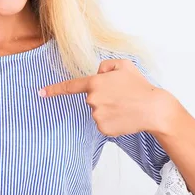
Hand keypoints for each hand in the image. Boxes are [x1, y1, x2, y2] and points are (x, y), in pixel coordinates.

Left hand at [38, 59, 173, 136]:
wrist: (154, 109)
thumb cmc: (139, 86)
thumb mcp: (123, 65)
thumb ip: (105, 65)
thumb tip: (97, 74)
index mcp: (95, 83)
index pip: (70, 86)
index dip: (54, 89)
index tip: (40, 93)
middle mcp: (92, 99)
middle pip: (91, 98)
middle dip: (103, 96)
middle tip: (122, 95)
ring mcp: (97, 115)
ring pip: (98, 111)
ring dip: (109, 109)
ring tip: (125, 106)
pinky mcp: (103, 129)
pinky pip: (103, 123)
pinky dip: (112, 121)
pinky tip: (124, 117)